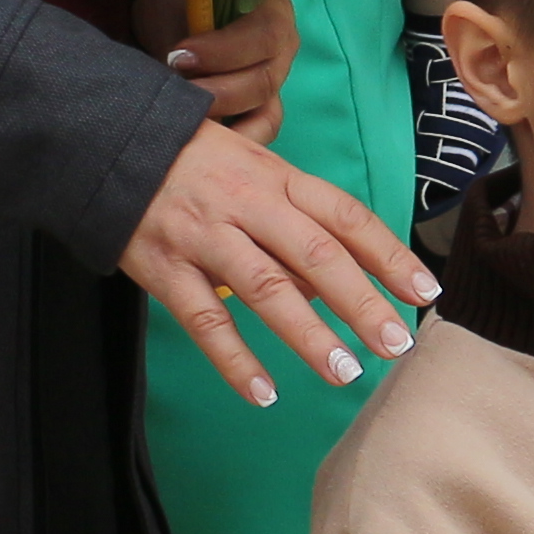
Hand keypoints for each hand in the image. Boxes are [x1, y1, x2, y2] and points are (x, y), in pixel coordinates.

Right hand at [124, 118, 439, 406]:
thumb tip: (335, 283)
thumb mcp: (253, 171)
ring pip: (265, 288)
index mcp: (277, 178)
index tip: (425, 290)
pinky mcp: (164, 268)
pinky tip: (263, 393)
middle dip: (360, 303)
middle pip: (315, 255)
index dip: (388, 253)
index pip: (345, 216)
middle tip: (396, 343)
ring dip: (308, 334)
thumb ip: (294, 222)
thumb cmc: (195, 161)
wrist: (108, 141)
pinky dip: (234, 359)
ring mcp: (205, 237)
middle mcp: (247, 205)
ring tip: (344, 373)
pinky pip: (204, 320)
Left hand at [137, 0, 298, 136]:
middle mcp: (284, 50)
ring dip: (226, 125)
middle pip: (265, 82)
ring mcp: (274, 84)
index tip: (178, 57)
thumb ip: (181, 38)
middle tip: (178, 96)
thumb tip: (175, 78)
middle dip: (219, 94)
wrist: (171, 13)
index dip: (223, 52)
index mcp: (273, 11)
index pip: (264, 36)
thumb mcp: (172, 7)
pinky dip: (230, 142)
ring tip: (188, 123)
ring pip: (266, 116)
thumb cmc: (177, 3)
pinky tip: (200, 143)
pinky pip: (255, 134)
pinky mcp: (260, 111)